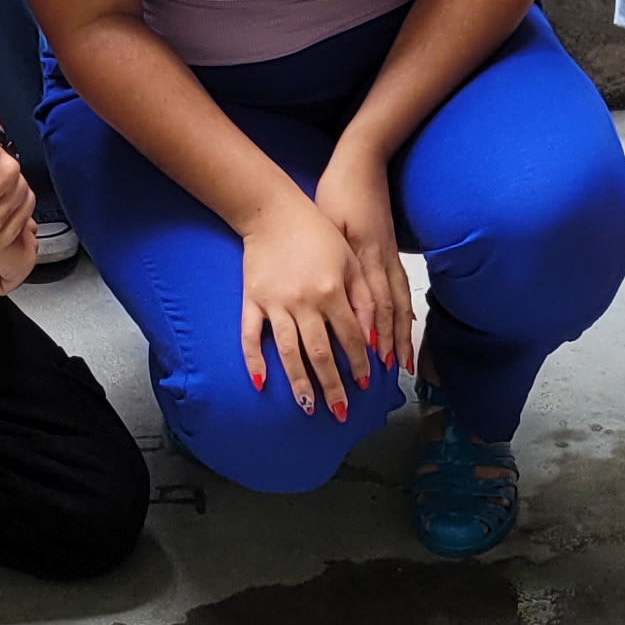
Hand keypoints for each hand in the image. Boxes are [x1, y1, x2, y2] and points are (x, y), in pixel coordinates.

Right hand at [239, 191, 371, 417]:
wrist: (273, 212)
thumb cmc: (317, 234)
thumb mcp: (350, 260)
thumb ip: (364, 298)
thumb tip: (374, 338)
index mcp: (331, 292)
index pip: (350, 338)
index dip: (360, 363)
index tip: (365, 383)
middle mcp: (304, 302)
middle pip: (321, 354)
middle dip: (333, 386)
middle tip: (340, 411)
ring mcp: (275, 304)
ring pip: (289, 352)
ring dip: (299, 382)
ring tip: (308, 407)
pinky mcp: (252, 301)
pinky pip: (250, 336)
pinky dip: (254, 361)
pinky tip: (261, 383)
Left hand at [314, 143, 417, 382]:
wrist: (363, 161)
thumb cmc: (338, 190)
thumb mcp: (329, 221)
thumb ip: (334, 256)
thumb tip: (336, 293)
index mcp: (363, 254)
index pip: (371, 301)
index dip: (373, 332)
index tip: (372, 359)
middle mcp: (382, 260)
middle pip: (390, 308)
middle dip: (391, 342)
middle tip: (391, 373)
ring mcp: (390, 256)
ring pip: (400, 301)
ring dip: (401, 333)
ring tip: (404, 361)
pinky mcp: (392, 251)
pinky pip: (402, 288)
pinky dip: (404, 312)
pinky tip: (406, 326)